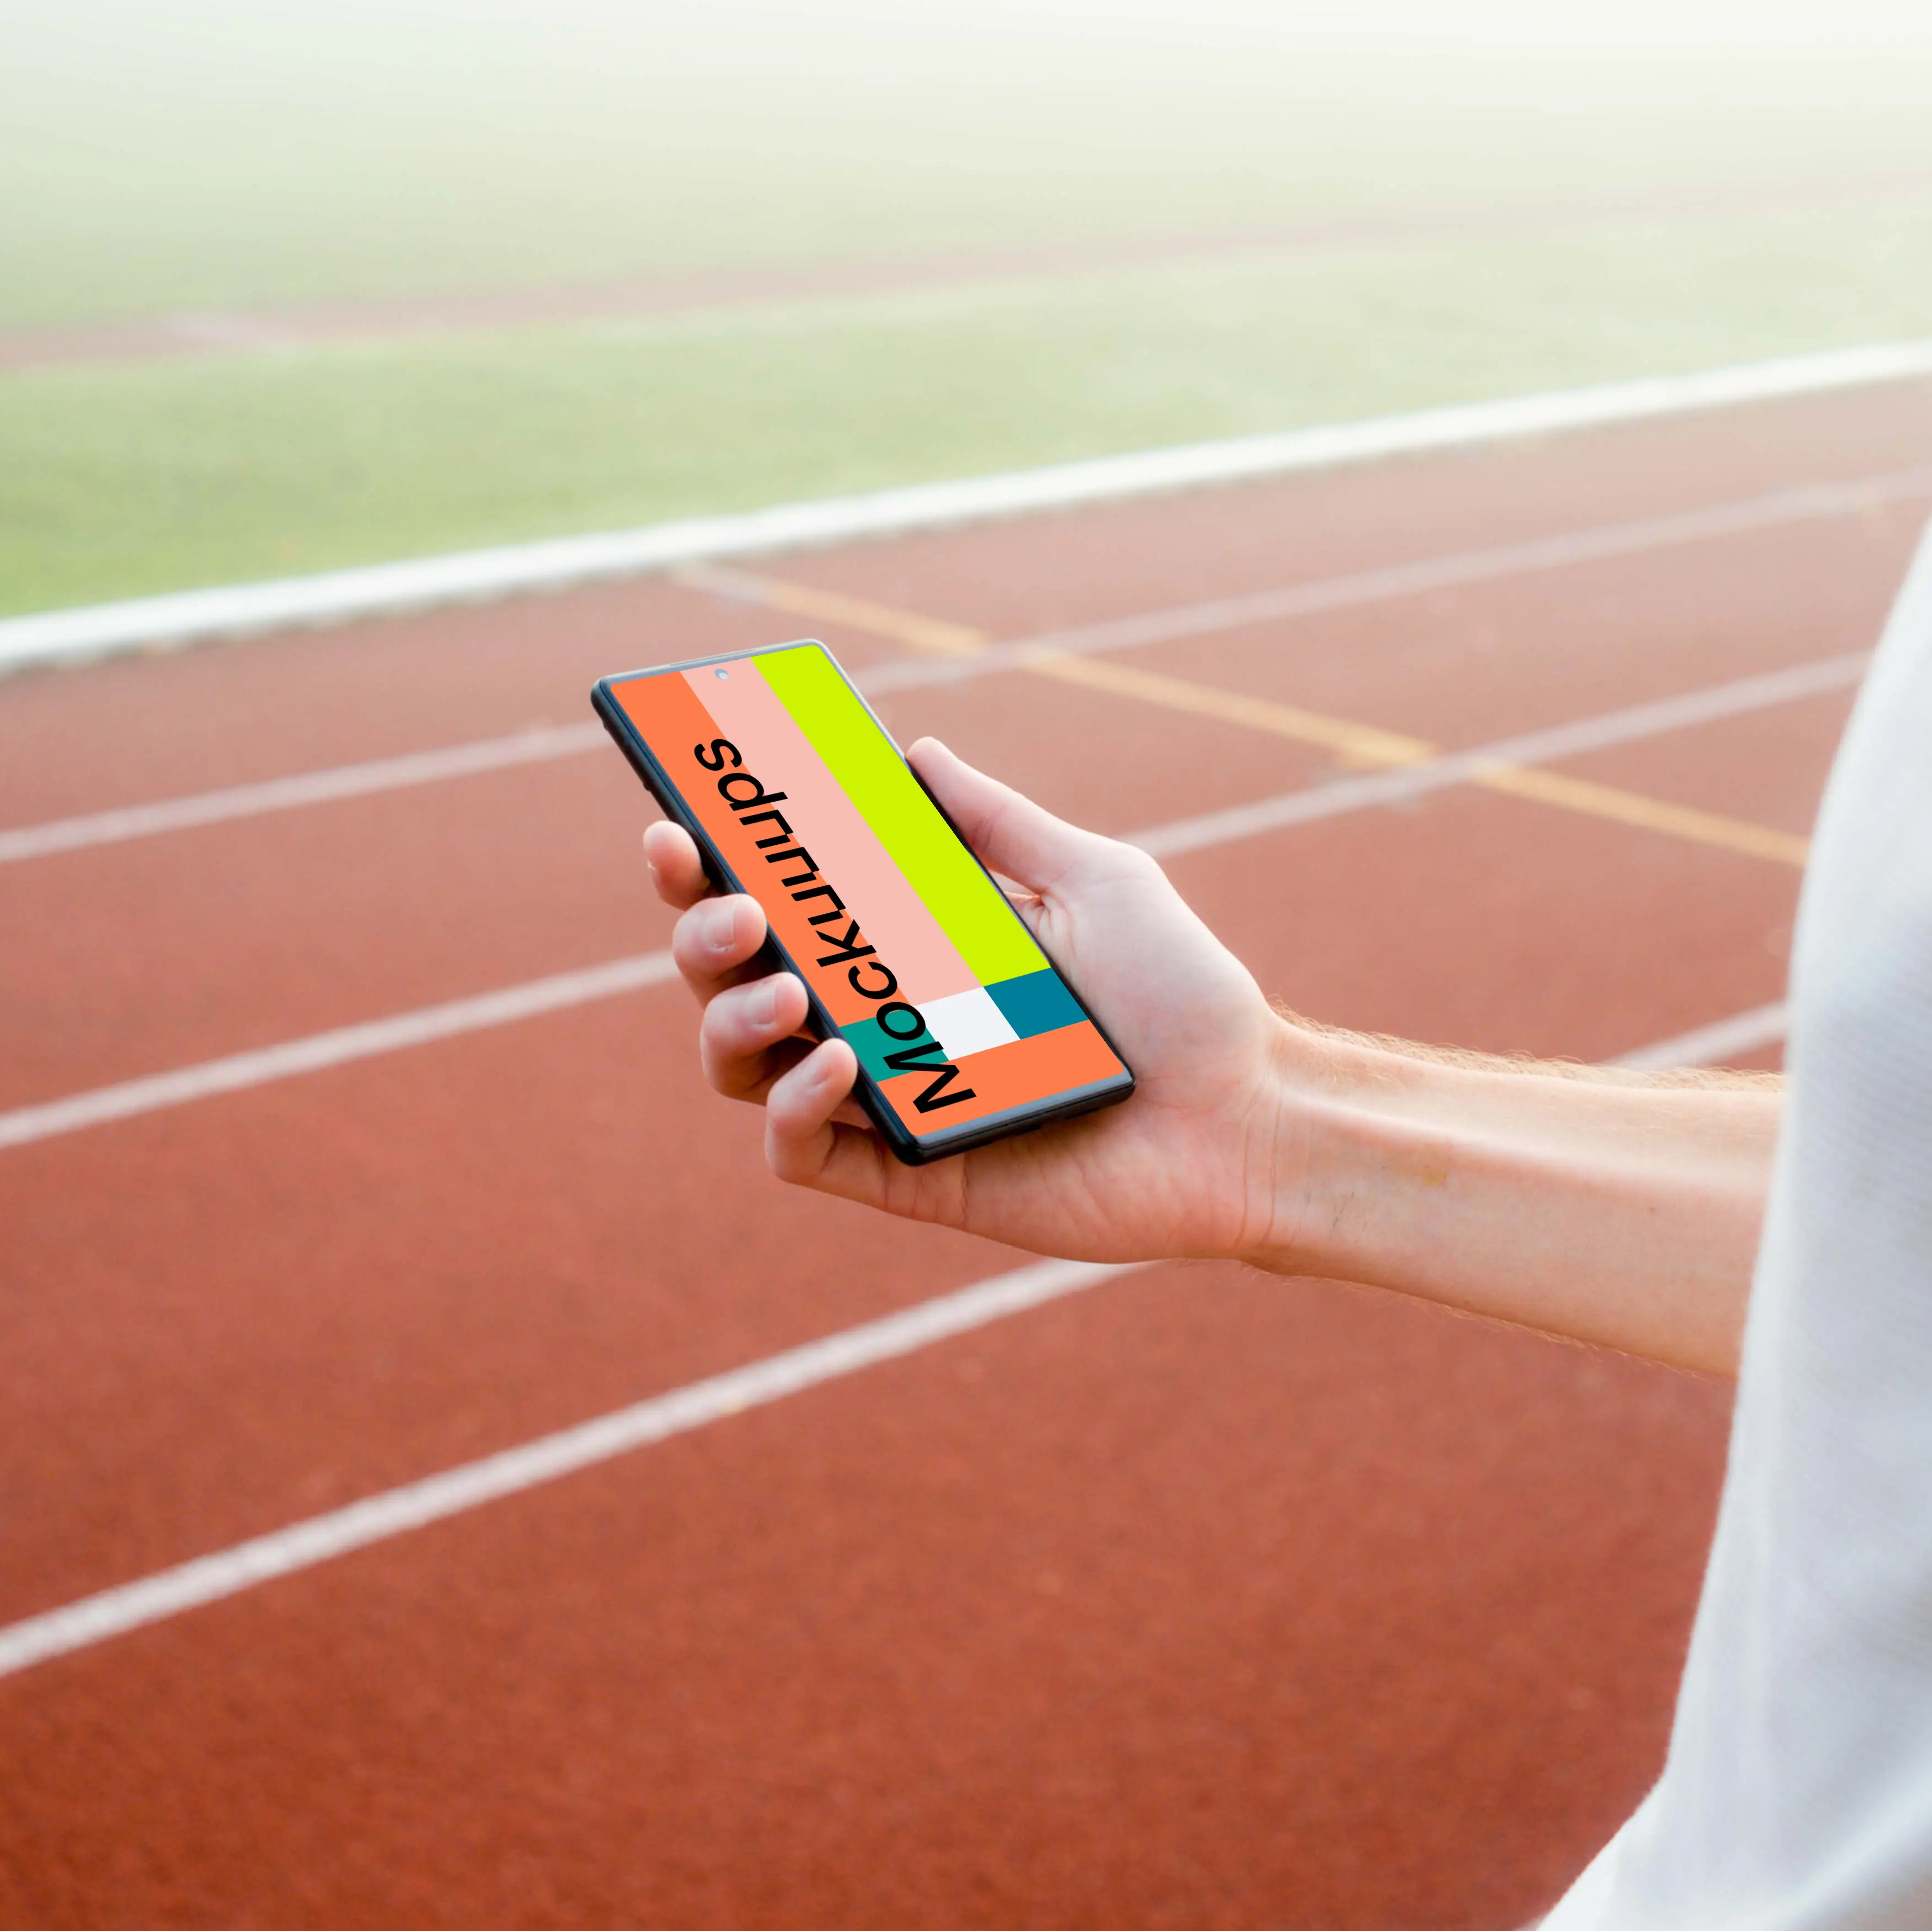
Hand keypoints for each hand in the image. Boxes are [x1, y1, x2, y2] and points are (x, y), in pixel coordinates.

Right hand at [642, 736, 1285, 1262]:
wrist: (1251, 1114)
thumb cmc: (1185, 998)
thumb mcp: (1096, 879)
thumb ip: (998, 822)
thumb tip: (914, 751)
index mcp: (908, 948)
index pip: (781, 905)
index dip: (709, 869)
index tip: (680, 824)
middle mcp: (879, 1022)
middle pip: (731, 980)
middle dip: (703, 935)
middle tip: (736, 906)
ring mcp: (886, 1104)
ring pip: (741, 1066)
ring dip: (732, 1017)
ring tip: (785, 984)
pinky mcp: (909, 1178)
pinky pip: (801, 1153)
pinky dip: (794, 1106)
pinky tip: (836, 1060)